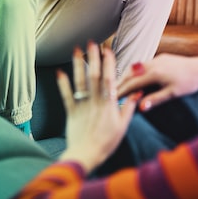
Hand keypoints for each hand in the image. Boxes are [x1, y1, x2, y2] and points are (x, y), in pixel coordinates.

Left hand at [57, 43, 138, 173]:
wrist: (86, 155)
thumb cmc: (107, 143)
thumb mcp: (123, 126)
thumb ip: (129, 108)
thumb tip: (137, 93)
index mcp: (109, 104)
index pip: (109, 79)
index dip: (108, 63)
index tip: (107, 49)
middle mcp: (95, 102)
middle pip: (94, 75)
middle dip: (92, 57)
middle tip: (91, 42)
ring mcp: (82, 106)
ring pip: (80, 82)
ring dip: (77, 65)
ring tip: (76, 50)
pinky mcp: (71, 112)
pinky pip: (66, 95)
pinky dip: (63, 83)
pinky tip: (60, 72)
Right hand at [117, 54, 197, 111]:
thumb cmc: (190, 83)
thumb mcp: (173, 94)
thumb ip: (156, 99)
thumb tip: (140, 107)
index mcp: (155, 73)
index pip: (132, 83)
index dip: (121, 90)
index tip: (111, 97)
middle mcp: (153, 63)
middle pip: (130, 73)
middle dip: (119, 82)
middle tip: (108, 90)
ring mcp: (156, 59)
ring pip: (136, 67)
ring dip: (126, 76)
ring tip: (118, 85)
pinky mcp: (161, 58)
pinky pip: (143, 64)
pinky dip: (135, 71)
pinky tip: (133, 77)